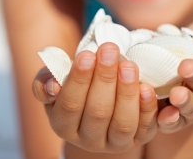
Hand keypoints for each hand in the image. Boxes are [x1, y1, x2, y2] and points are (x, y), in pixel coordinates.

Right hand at [33, 43, 157, 152]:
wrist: (100, 98)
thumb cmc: (76, 83)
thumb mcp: (55, 80)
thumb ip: (45, 80)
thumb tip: (53, 86)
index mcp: (63, 124)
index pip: (71, 105)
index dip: (79, 80)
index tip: (87, 54)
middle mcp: (88, 139)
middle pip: (98, 112)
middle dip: (105, 79)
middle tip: (110, 50)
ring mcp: (114, 142)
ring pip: (122, 123)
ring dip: (126, 93)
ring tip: (129, 65)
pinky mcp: (139, 138)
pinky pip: (145, 128)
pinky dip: (147, 108)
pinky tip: (147, 87)